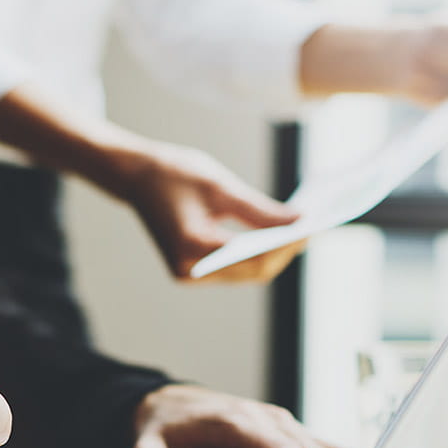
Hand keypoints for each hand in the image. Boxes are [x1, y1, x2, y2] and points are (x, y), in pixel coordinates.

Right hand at [108, 140, 303, 281]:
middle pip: (252, 270)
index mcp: (192, 247)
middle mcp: (189, 270)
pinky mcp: (190, 269)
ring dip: (272, 254)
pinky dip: (255, 253)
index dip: (285, 245)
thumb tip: (299, 223)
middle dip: (283, 251)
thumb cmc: (174, 173)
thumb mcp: (221, 185)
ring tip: (299, 231)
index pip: (252, 257)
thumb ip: (260, 210)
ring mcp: (188, 274)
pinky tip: (275, 236)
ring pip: (245, 273)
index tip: (313, 228)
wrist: (135, 176)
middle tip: (312, 228)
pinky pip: (233, 268)